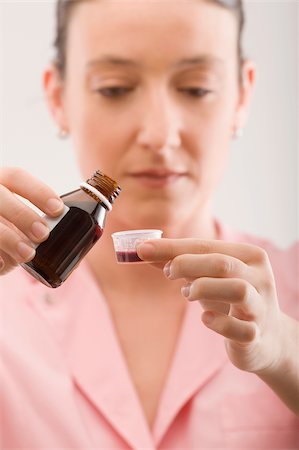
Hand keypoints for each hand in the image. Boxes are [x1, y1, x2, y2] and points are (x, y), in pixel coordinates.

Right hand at [0, 167, 63, 275]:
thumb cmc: (5, 227)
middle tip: (43, 234)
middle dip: (22, 215)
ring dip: (8, 238)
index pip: (17, 177)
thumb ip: (39, 227)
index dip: (38, 191)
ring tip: (27, 254)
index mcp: (0, 181)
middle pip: (0, 196)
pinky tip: (2, 265)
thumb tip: (75, 251)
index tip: (58, 209)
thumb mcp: (19, 222)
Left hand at [137, 238, 284, 374]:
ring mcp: (261, 307)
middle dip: (186, 265)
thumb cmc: (230, 300)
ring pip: (237, 290)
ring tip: (187, 293)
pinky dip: (218, 323)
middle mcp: (261, 277)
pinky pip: (239, 328)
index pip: (207, 246)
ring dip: (203, 289)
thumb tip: (143, 249)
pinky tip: (205, 319)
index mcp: (250, 256)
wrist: (266, 338)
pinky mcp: (256, 335)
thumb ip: (179, 262)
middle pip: (222, 264)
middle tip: (167, 273)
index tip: (143, 249)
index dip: (173, 247)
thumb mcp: (207, 277)